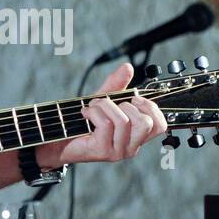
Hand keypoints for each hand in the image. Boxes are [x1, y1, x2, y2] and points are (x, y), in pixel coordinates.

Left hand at [37, 62, 167, 166]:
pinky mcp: (103, 151)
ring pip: (125, 121)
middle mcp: (131, 147)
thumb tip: (127, 67)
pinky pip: (106, 124)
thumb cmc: (81, 123)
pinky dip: (94, 112)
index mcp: (136, 137)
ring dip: (105, 106)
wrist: (58, 140)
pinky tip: (85, 113)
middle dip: (125, 105)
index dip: (152, 108)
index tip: (134, 100)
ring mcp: (118, 151)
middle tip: (108, 104)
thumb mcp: (102, 101)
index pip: (160, 126)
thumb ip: (116, 85)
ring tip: (93, 108)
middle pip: (146, 122)